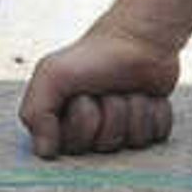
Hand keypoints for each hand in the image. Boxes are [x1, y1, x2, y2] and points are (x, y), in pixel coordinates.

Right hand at [19, 22, 181, 158]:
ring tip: (126, 89)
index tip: (81, 97)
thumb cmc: (93, 56)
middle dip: (108, 114)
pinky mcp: (151, 127)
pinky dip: (154, 112)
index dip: (81, 122)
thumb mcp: (52, 75)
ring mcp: (123, 130)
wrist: (137, 38)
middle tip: (105, 91)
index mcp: (64, 123)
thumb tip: (44, 153)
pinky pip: (156, 136)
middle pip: (103, 146)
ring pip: (131, 141)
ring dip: (132, 110)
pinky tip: (147, 95)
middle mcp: (93, 132)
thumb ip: (35, 113)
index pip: (73, 148)